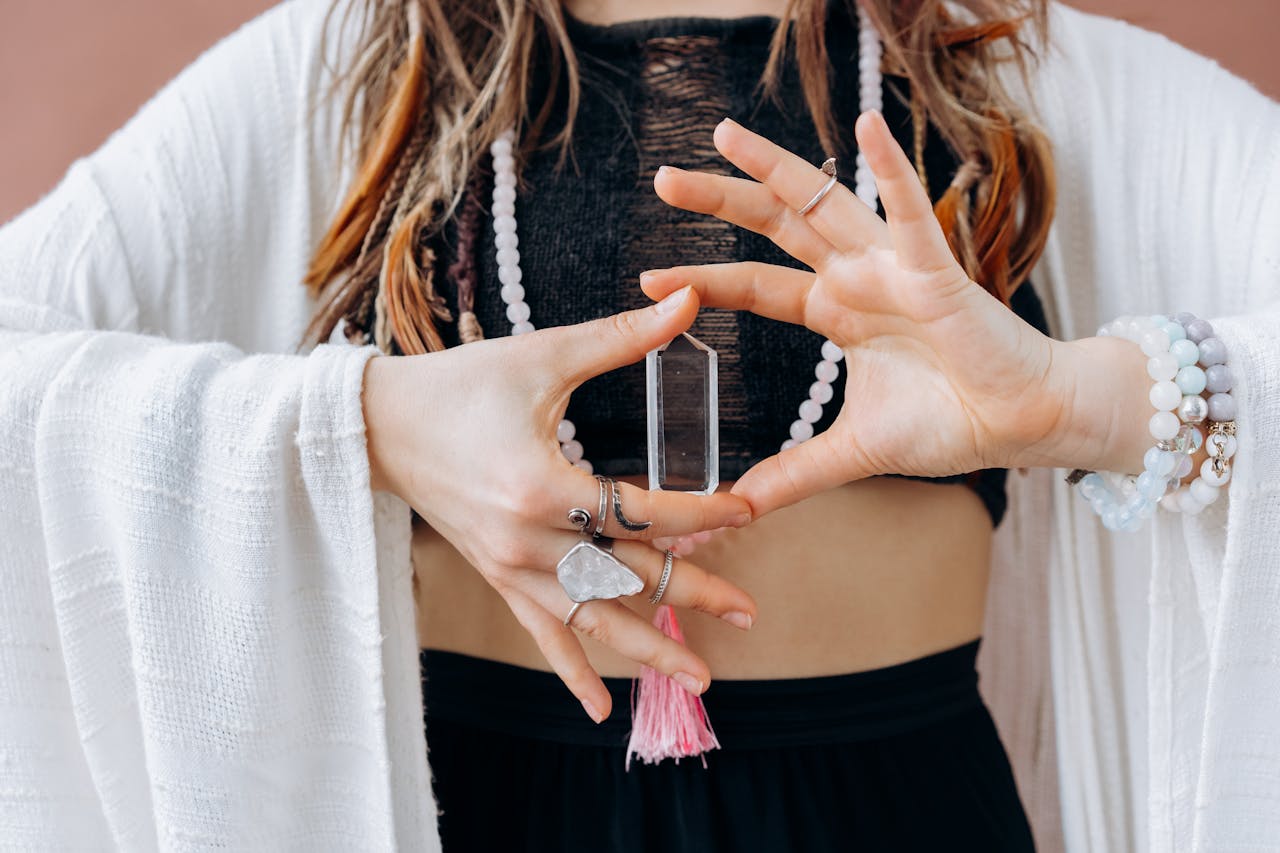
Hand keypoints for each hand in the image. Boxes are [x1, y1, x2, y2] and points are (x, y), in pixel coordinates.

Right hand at [361, 286, 757, 721]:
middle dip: (692, 595)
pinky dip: (571, 671)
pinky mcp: (497, 579)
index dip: (700, 513)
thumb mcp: (543, 356)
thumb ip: (621, 339)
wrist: (379, 426)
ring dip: (646, 650)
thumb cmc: (460, 386)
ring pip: (591, 620)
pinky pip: (541, 634)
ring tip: (700, 676)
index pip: (641, 513)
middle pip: (626, 576)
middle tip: (748, 613)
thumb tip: (689, 300)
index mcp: (542, 486)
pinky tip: (599, 710)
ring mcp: (509, 569)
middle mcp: (527, 542)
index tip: (748, 509)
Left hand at [642, 113, 1149, 517]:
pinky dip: (890, 169)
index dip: (705, 280)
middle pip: (775, 226)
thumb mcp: (855, 452)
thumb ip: (796, 473)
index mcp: (837, 312)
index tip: (646, 279)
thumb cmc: (952, 423)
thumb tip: (739, 505)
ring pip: (824, 202)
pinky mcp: (936, 273)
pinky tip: (866, 124)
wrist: (1024, 425)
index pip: (756, 286)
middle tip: (663, 181)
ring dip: (774, 167)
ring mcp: (893, 268)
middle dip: (720, 201)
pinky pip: (909, 215)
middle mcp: (857, 279)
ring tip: (723, 133)